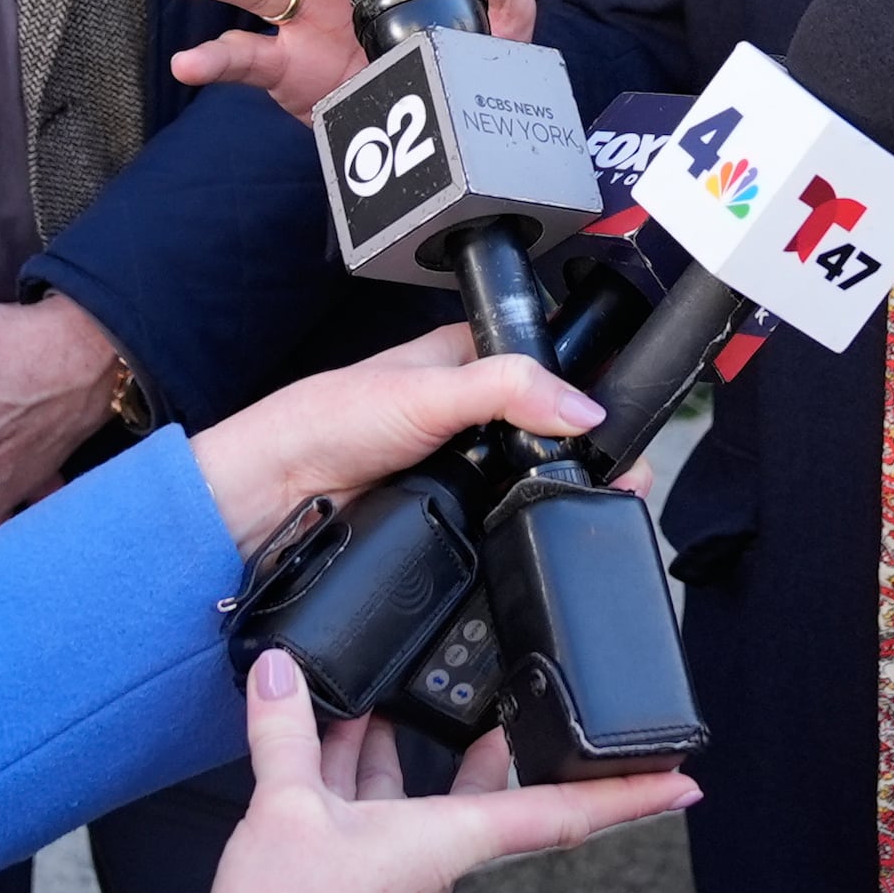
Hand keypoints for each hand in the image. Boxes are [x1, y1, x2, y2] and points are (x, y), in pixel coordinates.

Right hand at [178, 647, 694, 892]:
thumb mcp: (283, 809)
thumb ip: (285, 734)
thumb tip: (284, 672)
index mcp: (450, 842)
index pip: (564, 812)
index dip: (628, 794)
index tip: (687, 781)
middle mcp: (438, 862)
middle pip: (493, 794)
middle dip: (505, 744)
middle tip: (536, 702)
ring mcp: (397, 876)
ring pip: (421, 796)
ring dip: (406, 747)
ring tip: (396, 690)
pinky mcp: (357, 885)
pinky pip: (376, 813)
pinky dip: (360, 772)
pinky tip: (330, 740)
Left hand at [187, 325, 605, 552]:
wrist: (275, 496)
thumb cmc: (324, 421)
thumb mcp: (426, 390)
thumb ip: (507, 389)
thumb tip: (581, 406)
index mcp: (466, 362)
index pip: (547, 366)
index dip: (585, 387)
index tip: (618, 417)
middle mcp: (468, 413)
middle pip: (547, 430)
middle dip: (582, 450)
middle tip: (617, 474)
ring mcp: (461, 467)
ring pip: (529, 478)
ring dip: (552, 491)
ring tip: (589, 502)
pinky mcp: (453, 515)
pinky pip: (502, 520)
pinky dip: (519, 525)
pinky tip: (534, 530)